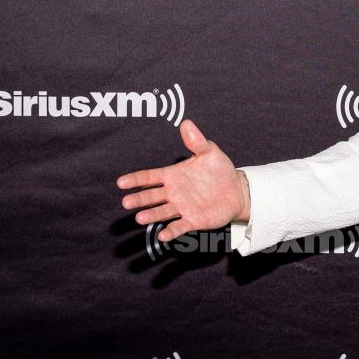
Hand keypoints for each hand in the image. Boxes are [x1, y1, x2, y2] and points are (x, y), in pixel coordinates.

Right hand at [116, 118, 250, 243]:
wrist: (237, 190)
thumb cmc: (220, 170)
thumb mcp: (209, 152)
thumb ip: (196, 141)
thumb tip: (186, 123)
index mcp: (173, 175)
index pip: (150, 177)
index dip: (136, 179)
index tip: (121, 182)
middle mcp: (173, 193)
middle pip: (151, 196)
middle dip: (139, 199)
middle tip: (126, 202)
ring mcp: (182, 207)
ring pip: (162, 212)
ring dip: (151, 215)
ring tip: (139, 218)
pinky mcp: (193, 220)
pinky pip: (179, 226)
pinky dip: (171, 231)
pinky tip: (163, 235)